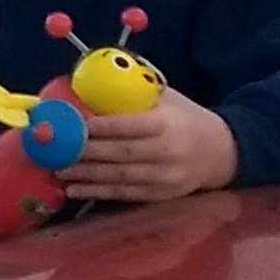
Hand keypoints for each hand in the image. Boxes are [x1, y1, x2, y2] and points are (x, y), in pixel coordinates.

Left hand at [61, 88, 239, 205]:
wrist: (222, 152)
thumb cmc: (185, 119)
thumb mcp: (167, 99)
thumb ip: (134, 94)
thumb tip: (91, 83)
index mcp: (167, 124)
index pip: (131, 126)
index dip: (103, 128)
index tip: (77, 125)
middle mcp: (167, 153)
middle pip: (121, 155)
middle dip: (87, 153)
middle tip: (58, 150)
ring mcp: (165, 178)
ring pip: (120, 178)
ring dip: (86, 176)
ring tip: (59, 170)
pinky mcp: (161, 196)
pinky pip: (125, 195)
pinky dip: (98, 193)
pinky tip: (75, 190)